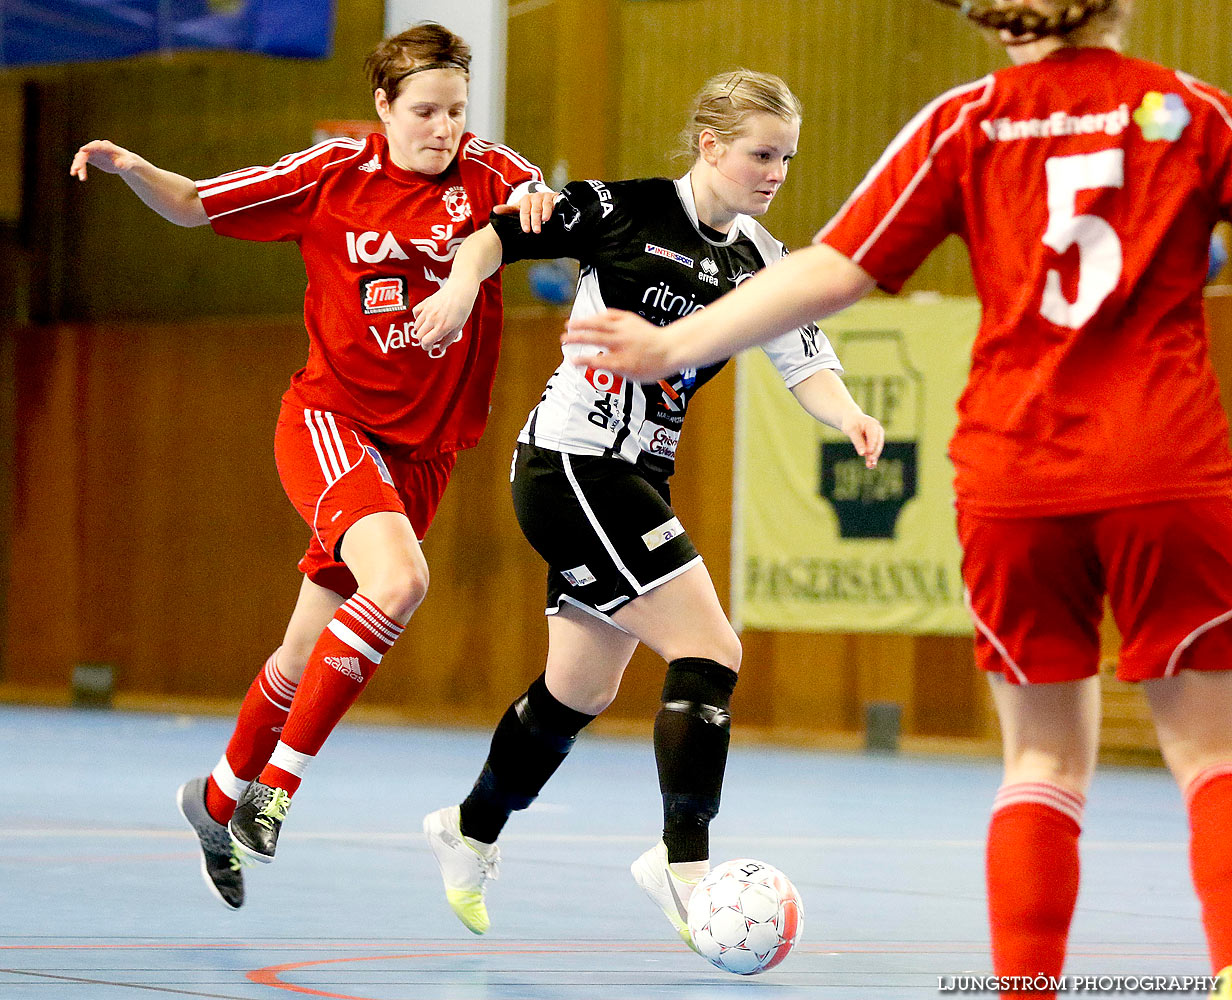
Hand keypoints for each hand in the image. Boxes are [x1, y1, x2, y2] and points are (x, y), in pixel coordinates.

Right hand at [70, 139, 141, 180]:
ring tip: (74, 173)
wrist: (124, 162)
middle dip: (80, 160)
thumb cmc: (127, 161)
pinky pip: (81, 161)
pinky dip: (78, 167)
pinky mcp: (89, 157)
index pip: (97, 145)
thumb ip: (124, 163)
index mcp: (107, 147)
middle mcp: (97, 147)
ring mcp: (92, 151)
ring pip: (81, 157)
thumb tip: (118, 164)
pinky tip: (74, 174)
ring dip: (77, 165)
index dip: (90, 147)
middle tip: (76, 169)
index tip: (82, 150)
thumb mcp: (128, 163)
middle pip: (86, 152)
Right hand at [413, 282, 475, 351]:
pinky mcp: (425, 303)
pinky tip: (425, 318)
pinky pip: (415, 313)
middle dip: (423, 340)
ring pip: (416, 326)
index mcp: (442, 327)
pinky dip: (418, 318)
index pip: (426, 342)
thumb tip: (440, 348)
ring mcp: (427, 311)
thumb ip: (448, 339)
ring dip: (421, 330)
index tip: (429, 347)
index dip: (426, 347)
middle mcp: (433, 319)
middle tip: (430, 339)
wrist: (460, 290)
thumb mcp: (458, 327)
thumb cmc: (462, 308)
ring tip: (430, 329)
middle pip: (419, 335)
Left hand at [493, 188, 556, 232]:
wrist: (547, 200)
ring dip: (542, 215)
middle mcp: (534, 197)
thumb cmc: (532, 206)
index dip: (524, 220)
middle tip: (534, 231)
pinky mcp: (553, 197)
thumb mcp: (520, 208)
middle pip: (533, 210)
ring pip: (542, 206)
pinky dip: (549, 210)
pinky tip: (549, 216)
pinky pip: (551, 204)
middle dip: (533, 221)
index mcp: (525, 200)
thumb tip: (494, 210)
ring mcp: (544, 197)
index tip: (526, 230)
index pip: (523, 211)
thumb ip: (508, 210)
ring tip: (543, 223)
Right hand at [563, 309, 677, 380]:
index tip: (572, 361)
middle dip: (577, 338)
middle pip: (594, 339)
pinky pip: (611, 315)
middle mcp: (622, 343)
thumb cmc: (654, 366)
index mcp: (622, 361)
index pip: (597, 361)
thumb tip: (598, 365)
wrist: (671, 349)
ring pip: (599, 323)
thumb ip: (614, 370)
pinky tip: (593, 317)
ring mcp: (625, 329)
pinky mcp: (629, 319)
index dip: (583, 361)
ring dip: (583, 323)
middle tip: (563, 339)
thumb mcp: (633, 376)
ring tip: (569, 324)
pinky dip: (600, 316)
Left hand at [840, 411, 884, 468]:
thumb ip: (857, 441)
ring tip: (870, 466)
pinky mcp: (873, 443)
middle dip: (874, 453)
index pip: (873, 436)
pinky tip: (870, 466)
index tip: (868, 453)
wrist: (851, 420)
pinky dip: (870, 458)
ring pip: (876, 449)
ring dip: (873, 458)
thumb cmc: (851, 423)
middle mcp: (877, 431)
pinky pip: (872, 451)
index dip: (872, 444)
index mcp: (872, 424)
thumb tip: (862, 454)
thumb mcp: (851, 430)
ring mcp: (876, 437)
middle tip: (871, 461)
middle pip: (878, 443)